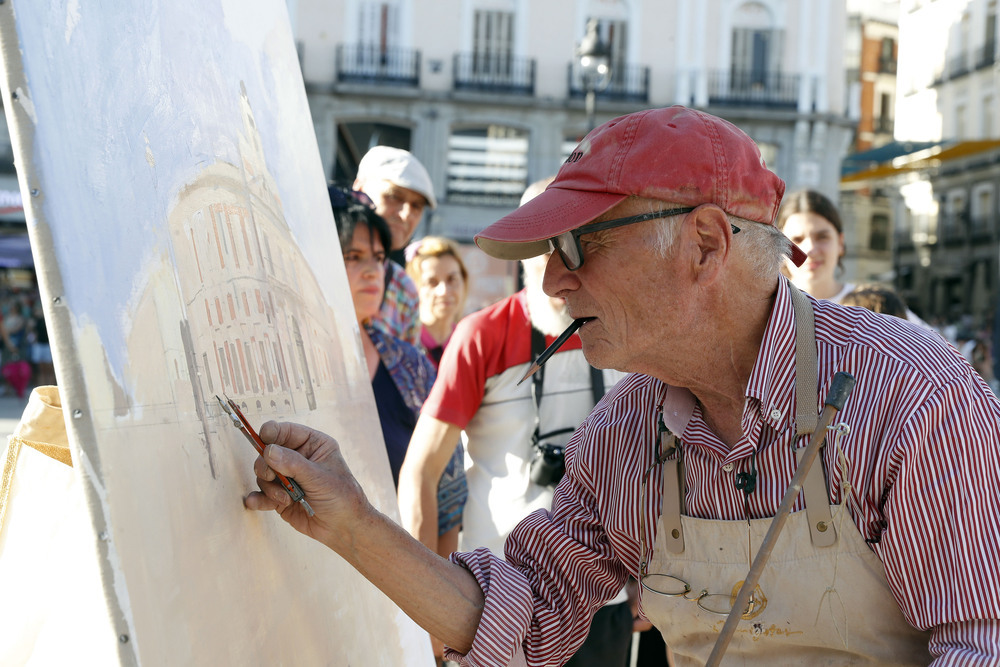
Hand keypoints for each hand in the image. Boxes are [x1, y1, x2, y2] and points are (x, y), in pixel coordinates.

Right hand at [243, 421, 370, 552]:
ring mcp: (287, 477)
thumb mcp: (319, 477)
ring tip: (286, 499)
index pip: (286, 431)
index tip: (263, 440)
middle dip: (266, 465)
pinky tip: (256, 502)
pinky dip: (258, 498)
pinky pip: (262, 493)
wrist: (343, 527)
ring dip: (270, 487)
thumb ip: (293, 463)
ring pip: (264, 474)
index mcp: (312, 444)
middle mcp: (297, 458)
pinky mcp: (280, 496)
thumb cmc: (341, 496)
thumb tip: (268, 450)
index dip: (271, 433)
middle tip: (272, 476)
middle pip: (267, 452)